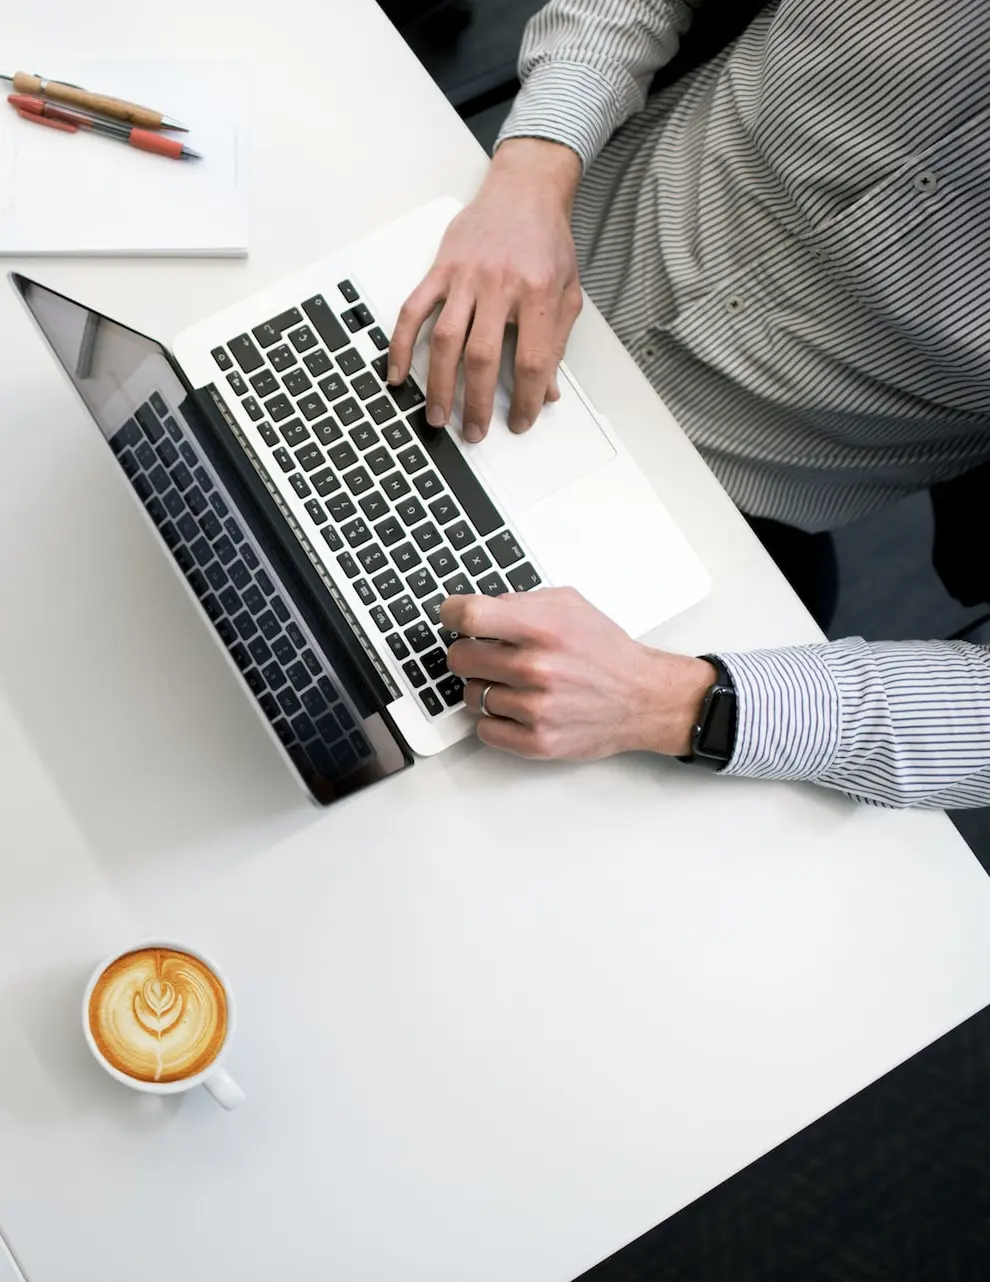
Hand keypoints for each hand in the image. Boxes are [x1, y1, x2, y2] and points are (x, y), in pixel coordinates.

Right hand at [388, 138, 582, 442]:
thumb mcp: (566, 292)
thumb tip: (547, 390)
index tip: (520, 421)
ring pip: (446, 341)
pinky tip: (397, 374)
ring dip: (439, 385)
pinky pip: (414, 311)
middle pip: (482, 357)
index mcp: (537, 292)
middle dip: (477, 403)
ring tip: (438, 416)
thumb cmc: (546, 241)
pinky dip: (402, 345)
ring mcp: (465, 277)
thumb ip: (556, 342)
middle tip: (474, 432)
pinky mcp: (440, 269)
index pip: (531, 360)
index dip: (526, 399)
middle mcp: (499, 284)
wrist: (524, 191)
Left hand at [441, 588, 715, 760]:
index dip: (451, 614)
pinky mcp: (537, 742)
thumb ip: (521, 601)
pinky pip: (484, 730)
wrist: (643, 698)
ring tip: (514, 683)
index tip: (451, 616)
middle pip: (459, 658)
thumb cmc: (606, 652)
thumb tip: (478, 608)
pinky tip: (515, 707)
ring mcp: (536, 709)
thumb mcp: (570, 606)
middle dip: (468, 653)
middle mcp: (538, 669)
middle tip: (486, 654)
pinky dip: (494, 719)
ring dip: (485, 687)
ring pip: (470, 695)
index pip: (470, 616)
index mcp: (544, 629)